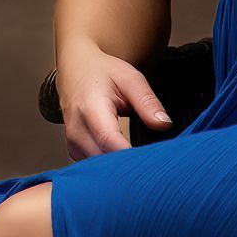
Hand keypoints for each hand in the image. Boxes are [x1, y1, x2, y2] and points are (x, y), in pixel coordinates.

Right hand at [56, 47, 173, 159]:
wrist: (75, 69)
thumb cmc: (102, 72)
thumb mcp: (130, 79)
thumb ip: (147, 102)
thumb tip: (164, 124)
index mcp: (91, 109)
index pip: (111, 143)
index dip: (132, 156)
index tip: (153, 160)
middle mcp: (77, 130)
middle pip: (105, 160)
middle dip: (130, 164)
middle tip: (154, 160)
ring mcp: (73, 142)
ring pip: (99, 168)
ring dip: (120, 167)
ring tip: (141, 159)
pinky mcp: (74, 150)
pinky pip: (94, 166)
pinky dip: (110, 165)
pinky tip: (125, 158)